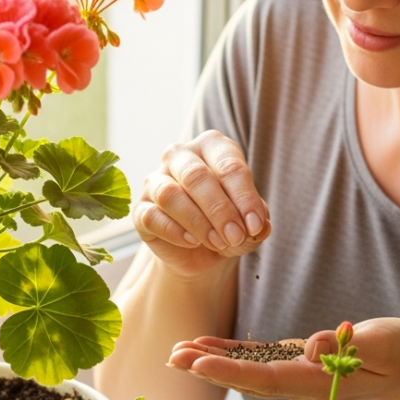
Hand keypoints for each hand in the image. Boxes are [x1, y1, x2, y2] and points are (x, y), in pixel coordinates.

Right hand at [132, 130, 272, 279]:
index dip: (245, 197)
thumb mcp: (249, 224)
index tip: (256, 225)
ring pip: (170, 194)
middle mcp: (180, 155)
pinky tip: (193, 242)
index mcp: (212, 146)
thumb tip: (260, 226)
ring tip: (219, 243)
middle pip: (196, 176)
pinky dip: (176, 232)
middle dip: (220, 210)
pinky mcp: (140, 208)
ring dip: (198, 223)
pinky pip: (152, 216)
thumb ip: (257, 221)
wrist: (200, 253)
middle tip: (236, 236)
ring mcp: (155, 180)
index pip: (229, 165)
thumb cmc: (228, 225)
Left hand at [167, 318, 399, 399]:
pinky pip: (256, 360)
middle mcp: (301, 383)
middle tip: (173, 358)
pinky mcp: (296, 362)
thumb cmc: (399, 350)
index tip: (198, 364)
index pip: (266, 378)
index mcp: (318, 380)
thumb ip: (349, 345)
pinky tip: (206, 347)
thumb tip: (312, 346)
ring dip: (211, 363)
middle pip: (247, 378)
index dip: (229, 372)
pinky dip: (229, 353)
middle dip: (209, 369)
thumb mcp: (382, 342)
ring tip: (177, 353)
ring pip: (245, 371)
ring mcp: (297, 375)